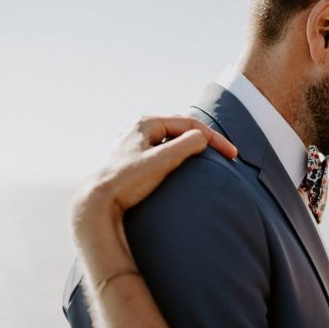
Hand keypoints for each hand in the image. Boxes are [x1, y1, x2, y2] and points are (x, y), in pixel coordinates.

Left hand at [72, 115, 236, 250]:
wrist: (96, 203)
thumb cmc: (126, 182)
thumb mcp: (161, 162)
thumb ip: (185, 146)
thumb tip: (202, 139)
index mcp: (146, 124)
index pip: (190, 125)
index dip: (214, 138)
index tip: (232, 155)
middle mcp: (138, 130)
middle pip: (181, 129)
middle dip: (204, 140)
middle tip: (224, 154)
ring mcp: (133, 145)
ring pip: (171, 141)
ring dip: (191, 148)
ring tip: (208, 159)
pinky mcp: (131, 161)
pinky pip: (162, 152)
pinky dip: (178, 156)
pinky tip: (183, 168)